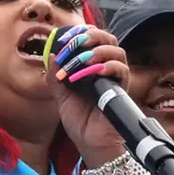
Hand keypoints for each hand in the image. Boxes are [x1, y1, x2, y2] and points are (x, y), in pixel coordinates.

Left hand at [45, 25, 131, 166]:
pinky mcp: (122, 90)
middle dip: (92, 36)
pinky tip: (97, 70)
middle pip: (108, 39)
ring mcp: (114, 78)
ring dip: (99, 50)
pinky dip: (110, 66)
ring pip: (117, 51)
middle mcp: (105, 68)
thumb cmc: (78, 119)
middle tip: (76, 42)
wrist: (89, 142)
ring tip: (84, 58)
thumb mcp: (60, 95)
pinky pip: (122, 71)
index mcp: (90, 66)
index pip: (92, 39)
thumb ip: (55, 76)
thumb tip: (51, 54)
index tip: (64, 36)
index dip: (80, 33)